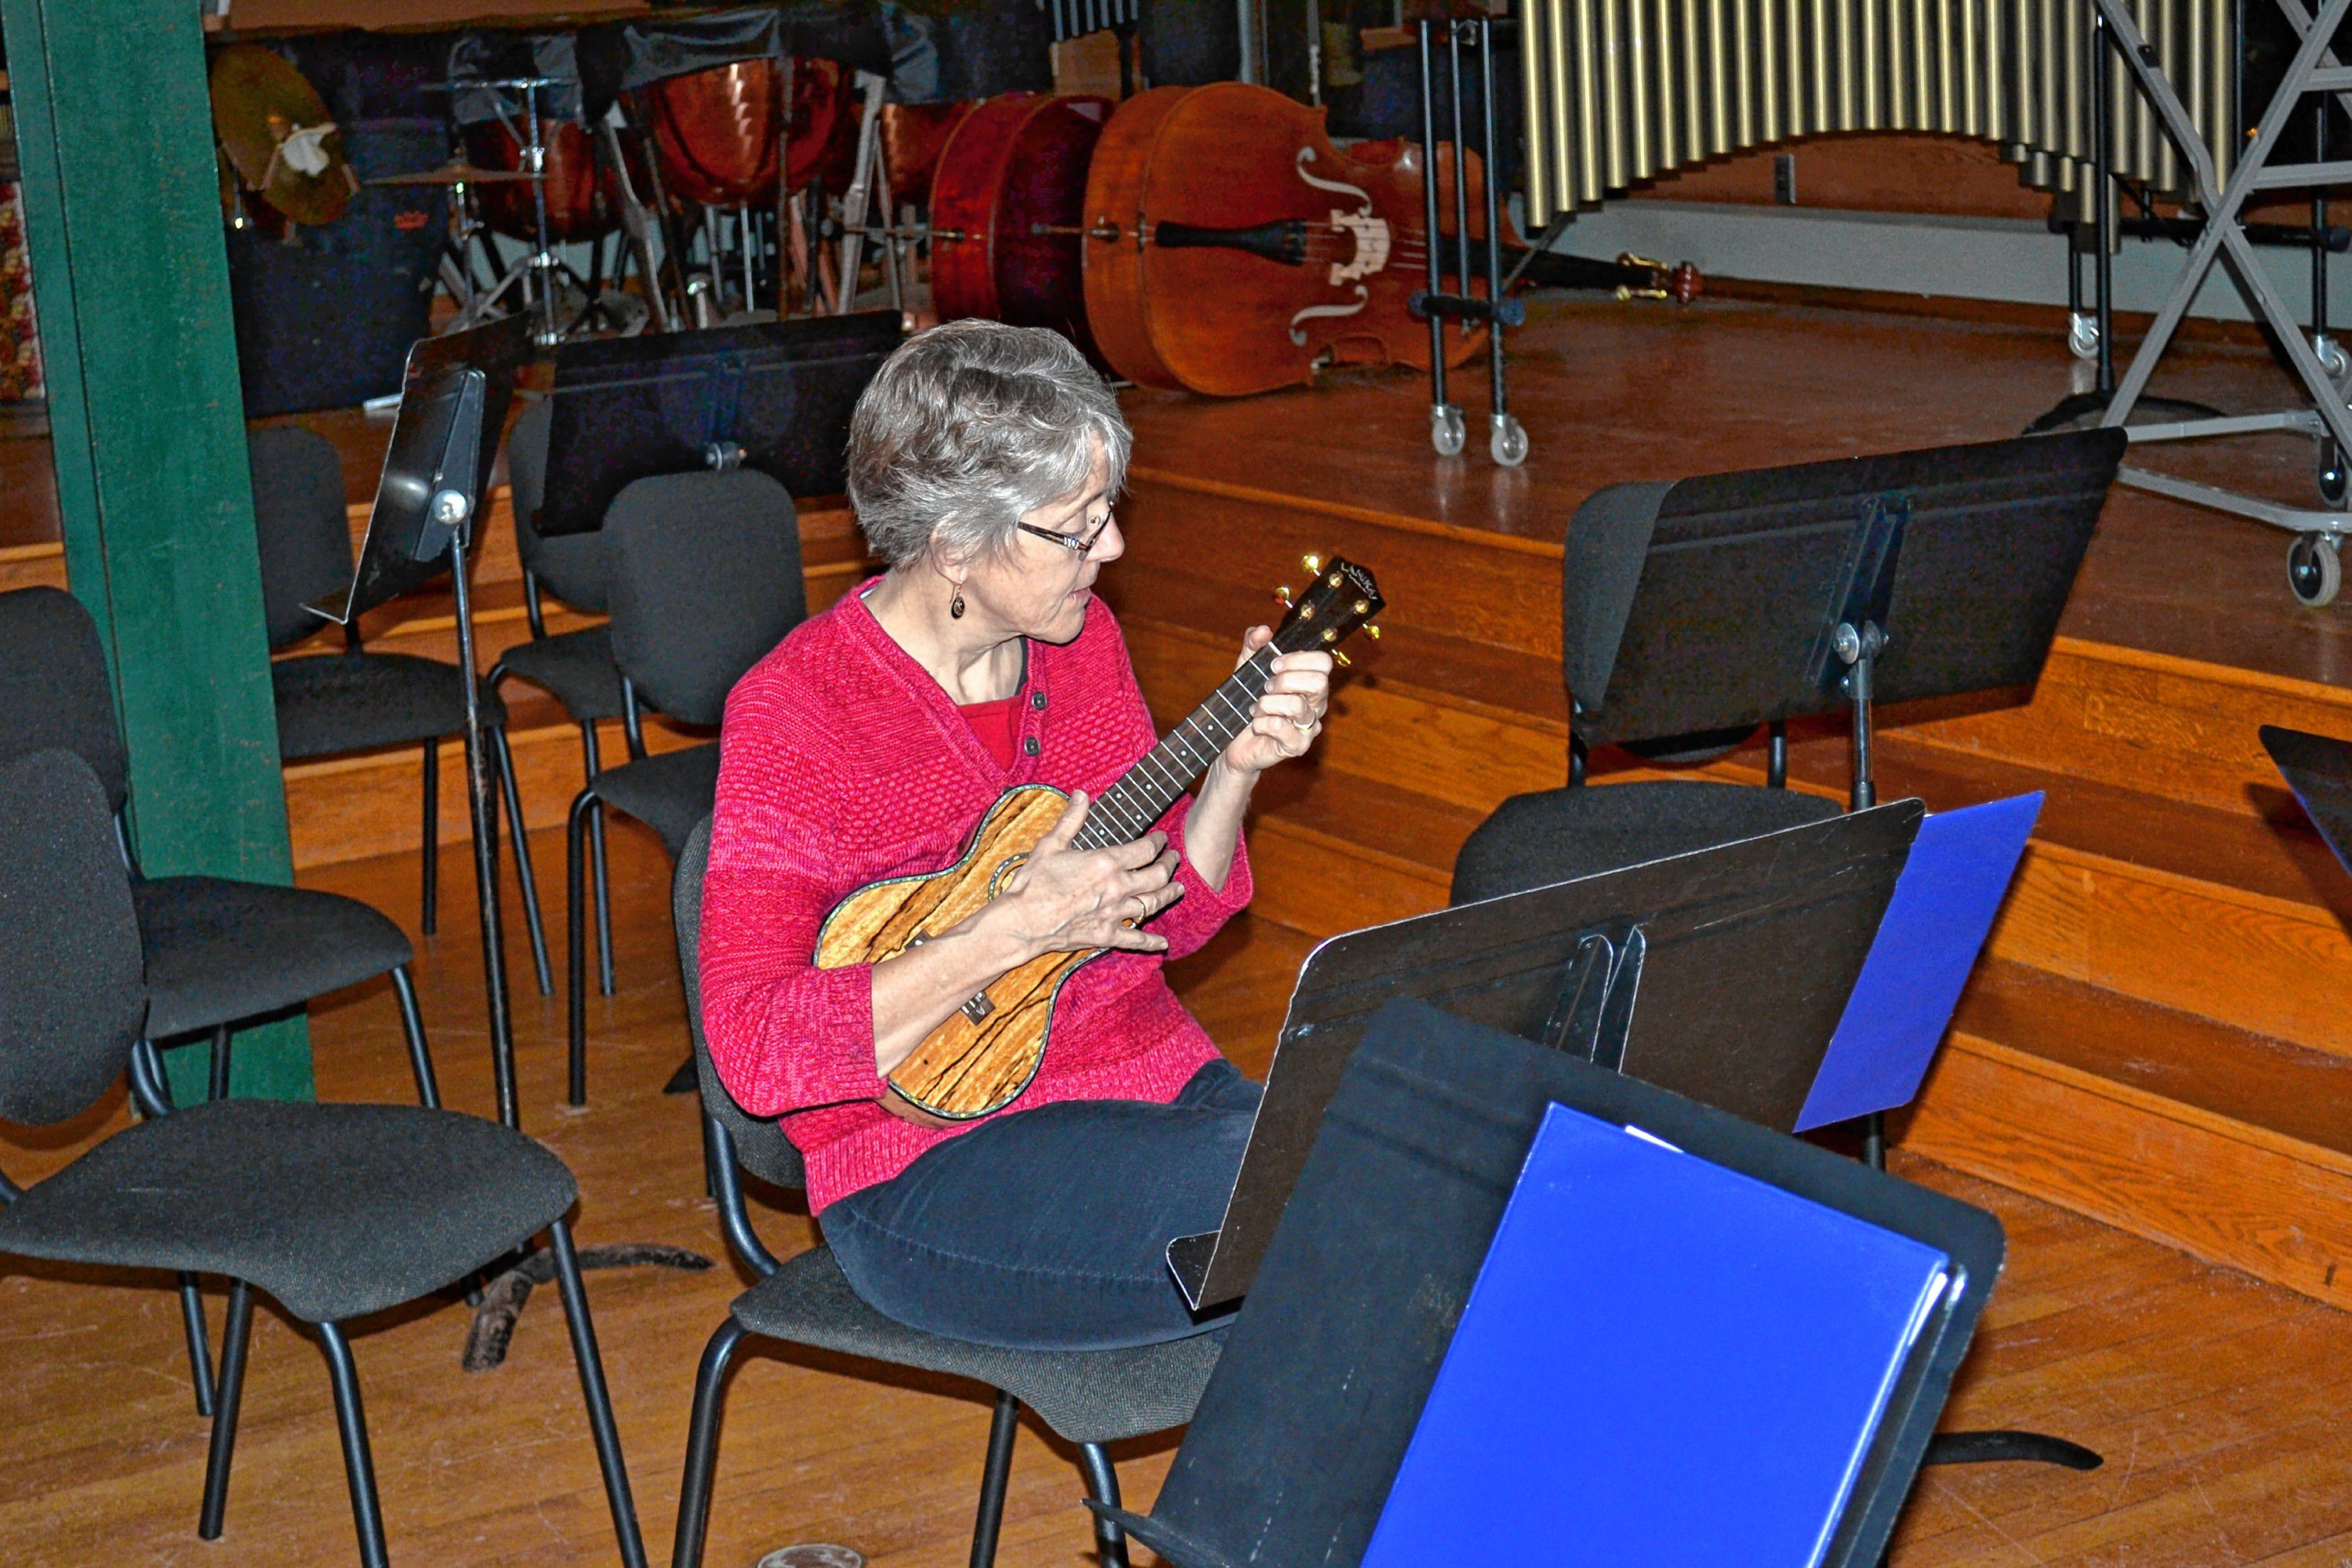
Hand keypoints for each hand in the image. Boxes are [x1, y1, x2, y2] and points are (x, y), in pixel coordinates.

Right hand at [981, 790, 1182, 957]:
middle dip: (1170, 865)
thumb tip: (1082, 794)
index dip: (1158, 842)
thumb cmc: (1034, 882)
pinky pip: (1135, 939)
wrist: (1023, 921)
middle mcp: (1118, 887)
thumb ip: (1071, 819)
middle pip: (1157, 876)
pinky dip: (1152, 941)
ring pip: (1153, 904)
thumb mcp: (1051, 845)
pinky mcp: (1106, 935)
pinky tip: (1163, 943)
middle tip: (1174, 859)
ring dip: (1169, 895)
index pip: (1145, 849)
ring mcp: (1114, 913)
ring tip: (1178, 889)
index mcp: (1107, 862)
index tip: (1162, 838)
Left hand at [1219, 625, 1332, 777]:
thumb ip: (1253, 644)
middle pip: (1319, 682)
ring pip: (1297, 705)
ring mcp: (1309, 727)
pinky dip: (1261, 723)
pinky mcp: (1297, 746)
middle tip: (1266, 687)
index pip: (1323, 662)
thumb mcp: (1246, 667)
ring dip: (1267, 703)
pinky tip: (1256, 726)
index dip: (1297, 659)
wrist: (1232, 740)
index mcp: (1309, 682)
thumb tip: (1263, 630)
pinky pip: (1280, 727)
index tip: (1273, 664)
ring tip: (1256, 708)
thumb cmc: (1245, 702)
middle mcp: (1316, 704)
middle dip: (1285, 680)